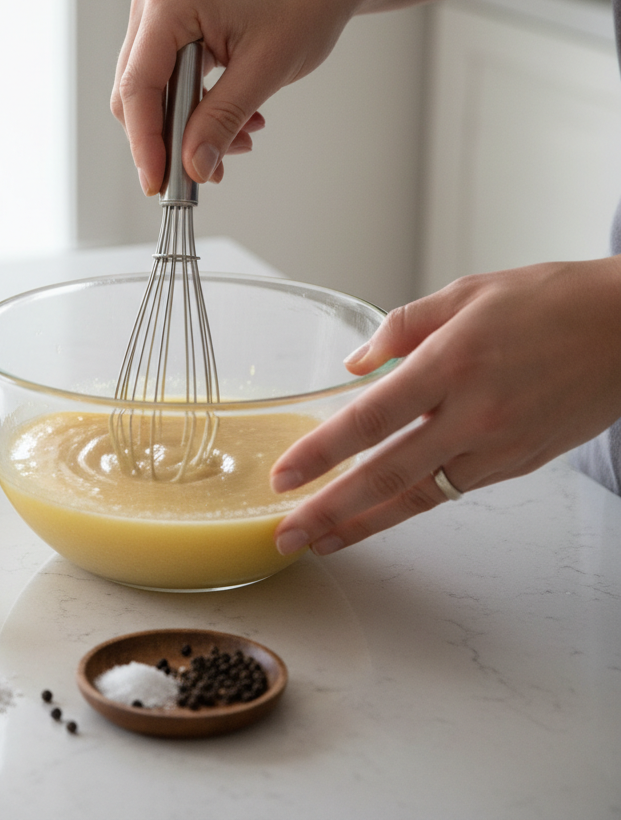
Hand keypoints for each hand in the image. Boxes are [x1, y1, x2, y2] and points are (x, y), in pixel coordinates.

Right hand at [110, 0, 362, 194]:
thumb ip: (222, 120)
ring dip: (190, 130)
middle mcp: (153, 7)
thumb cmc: (302, 6)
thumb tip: (193, 167)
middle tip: (205, 172)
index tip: (157, 183)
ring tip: (239, 140)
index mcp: (169, 4)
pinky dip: (198, 115)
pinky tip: (236, 123)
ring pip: (153, 98)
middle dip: (170, 140)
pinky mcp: (171, 35)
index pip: (138, 87)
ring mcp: (159, 20)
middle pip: (137, 96)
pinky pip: (170, 89)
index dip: (144, 142)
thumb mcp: (264, 71)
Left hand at [271, 257, 620, 555]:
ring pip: (420, 495)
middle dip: (331, 510)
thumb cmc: (550, 301)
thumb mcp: (466, 293)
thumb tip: (355, 365)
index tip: (284, 476)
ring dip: (365, 523)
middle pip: (388, 473)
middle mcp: (474, 412)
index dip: (322, 451)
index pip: (371, 417)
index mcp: (452, 362)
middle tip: (288, 535)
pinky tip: (378, 515)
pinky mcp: (518, 464)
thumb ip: (402, 327)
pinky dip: (411, 506)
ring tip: (321, 542)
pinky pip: (452, 489)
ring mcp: (499, 446)